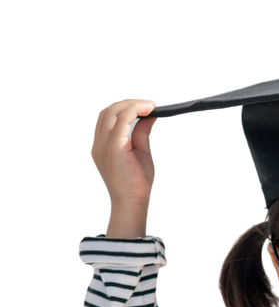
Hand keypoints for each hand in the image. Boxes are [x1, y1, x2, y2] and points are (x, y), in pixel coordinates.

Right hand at [89, 98, 158, 225]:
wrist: (131, 203)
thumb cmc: (137, 183)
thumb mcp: (140, 152)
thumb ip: (141, 133)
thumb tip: (150, 116)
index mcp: (102, 145)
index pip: (109, 118)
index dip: (126, 108)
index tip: (146, 106)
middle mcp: (98, 142)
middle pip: (108, 111)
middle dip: (129, 103)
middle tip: (151, 102)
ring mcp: (103, 144)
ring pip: (112, 112)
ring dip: (133, 104)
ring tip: (151, 104)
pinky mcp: (113, 147)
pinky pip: (122, 120)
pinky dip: (135, 110)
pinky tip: (149, 109)